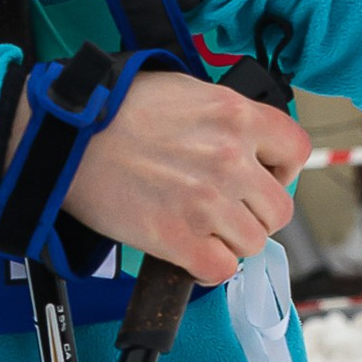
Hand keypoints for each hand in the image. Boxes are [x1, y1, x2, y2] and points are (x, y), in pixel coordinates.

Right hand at [66, 69, 304, 286]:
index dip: (282, 170)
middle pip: (278, 209)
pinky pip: (220, 270)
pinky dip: (208, 270)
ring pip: (252, 244)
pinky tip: (190, 255)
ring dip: (229, 242)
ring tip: (201, 230)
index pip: (296, 150)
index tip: (263, 178)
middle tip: (227, 211)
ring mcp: (206, 201)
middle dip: (255, 214)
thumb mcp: (185, 91)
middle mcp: (230, 159)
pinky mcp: (177, 237)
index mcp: (236, 116)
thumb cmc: (114, 109)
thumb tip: (248, 145)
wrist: (66, 136)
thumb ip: (226, 118)